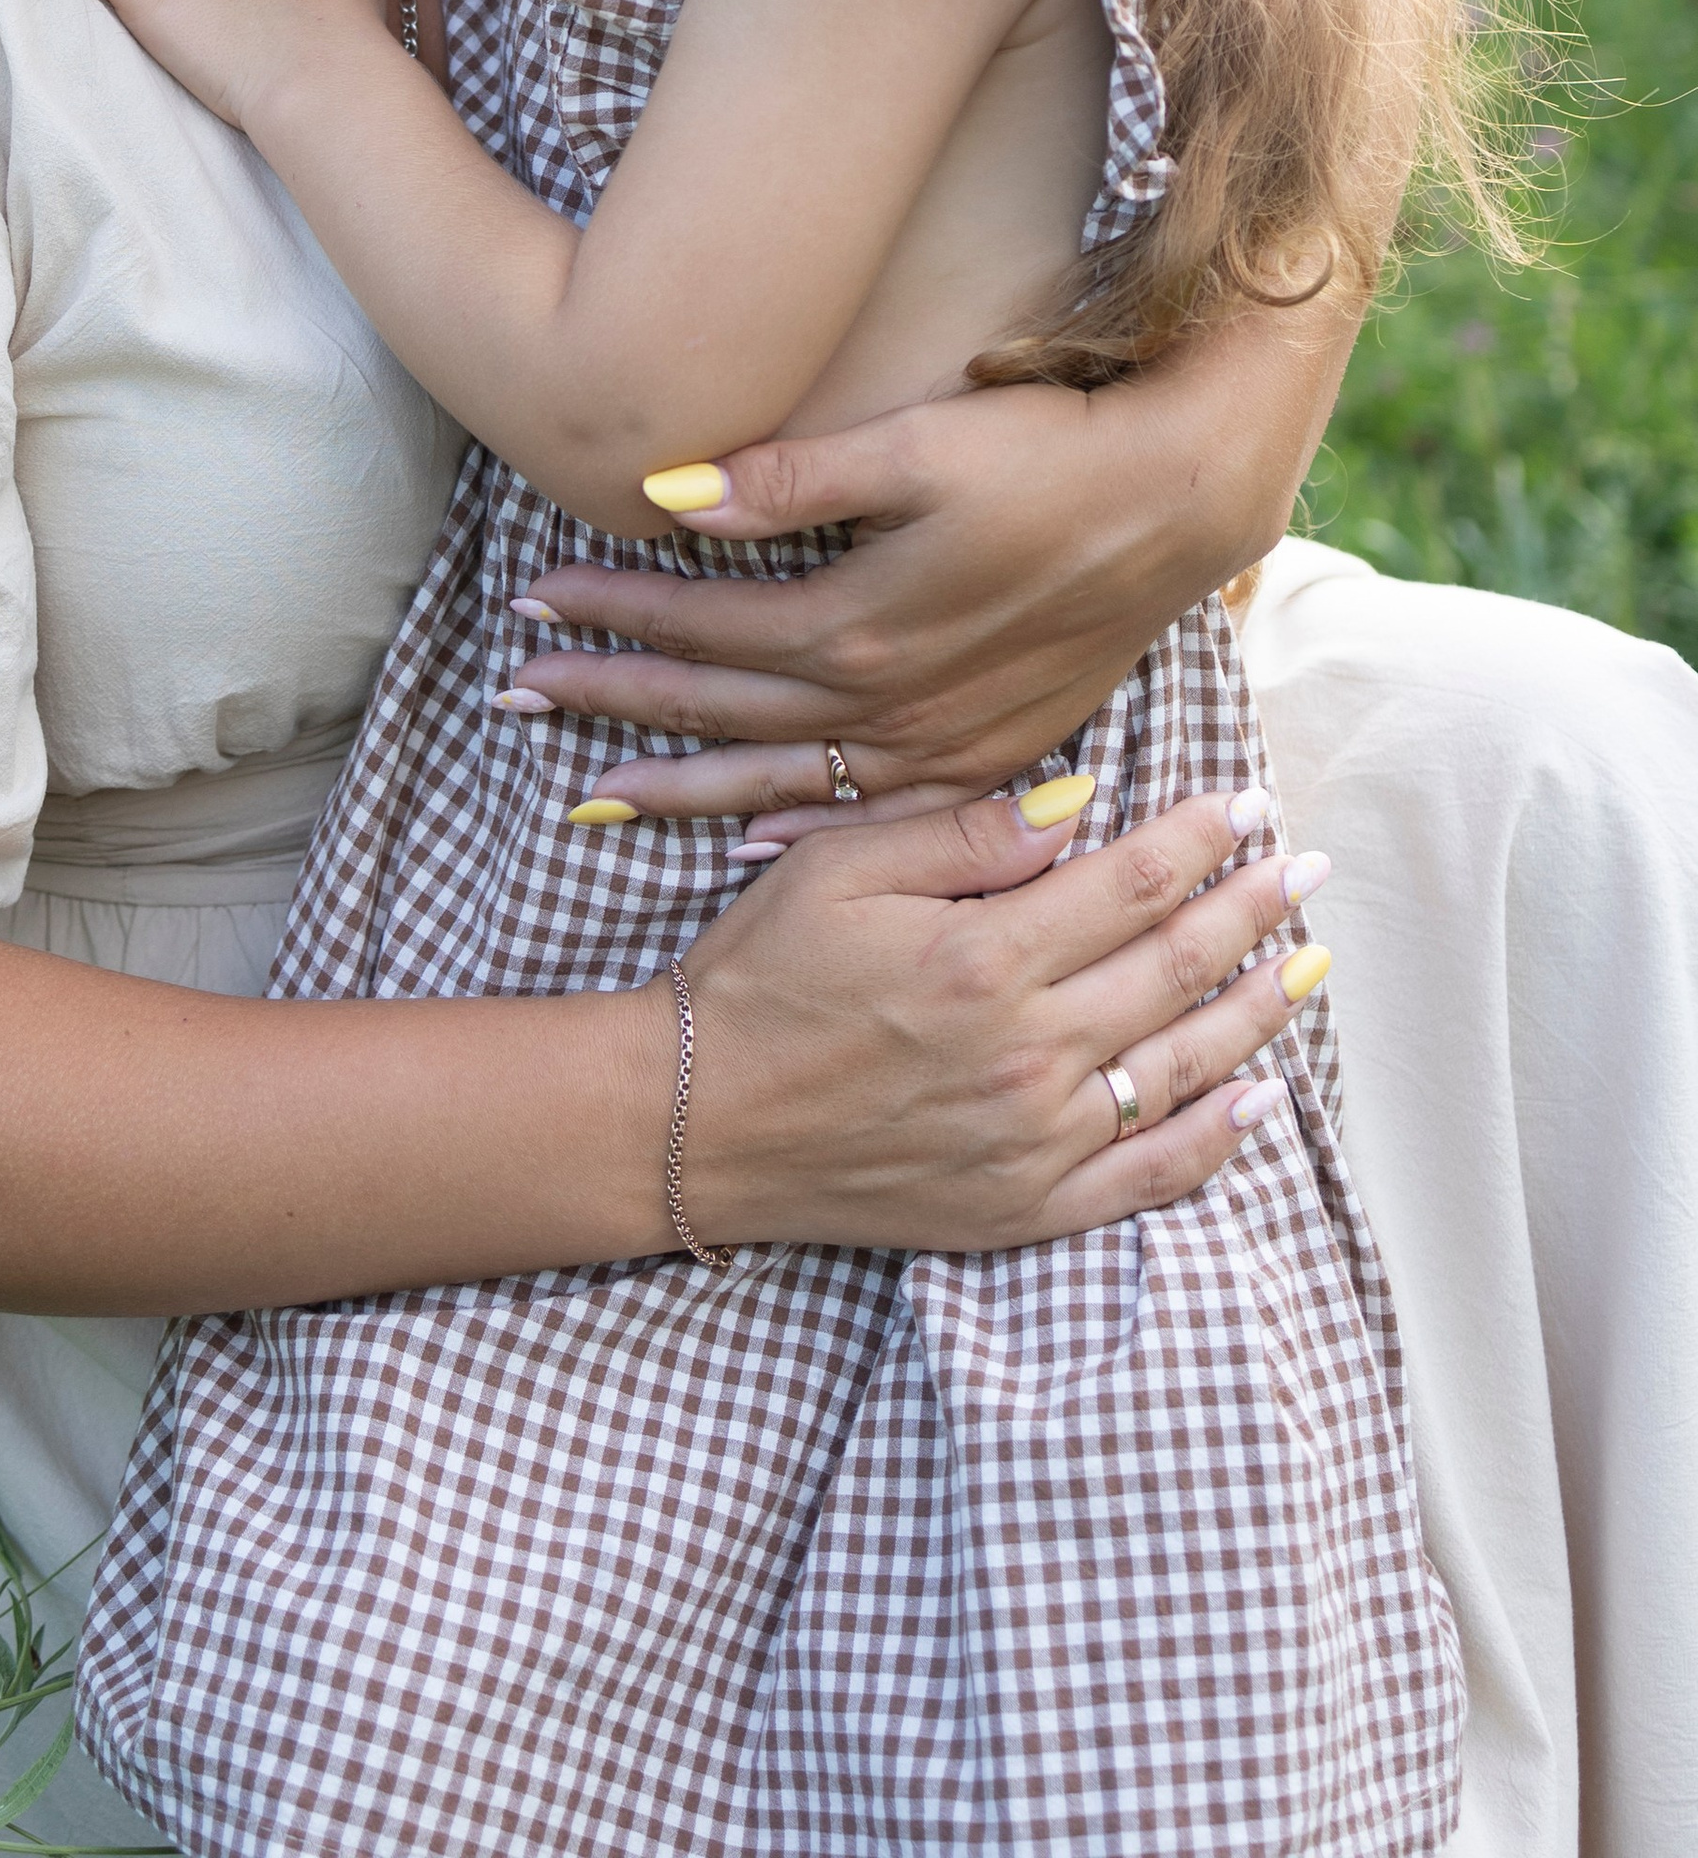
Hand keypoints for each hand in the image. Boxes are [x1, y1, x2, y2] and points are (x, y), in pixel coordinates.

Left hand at [502, 368, 1301, 814]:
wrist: (1181, 502)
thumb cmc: (1048, 455)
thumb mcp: (918, 446)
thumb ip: (790, 482)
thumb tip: (666, 493)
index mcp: (857, 624)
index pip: (699, 623)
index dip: (611, 610)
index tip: (531, 603)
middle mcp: (887, 700)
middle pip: (719, 709)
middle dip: (612, 699)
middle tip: (516, 696)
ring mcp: (938, 739)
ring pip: (778, 776)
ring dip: (680, 780)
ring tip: (590, 791)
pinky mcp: (987, 751)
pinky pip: (865, 813)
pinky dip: (794, 830)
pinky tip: (742, 848)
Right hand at [674, 778, 1322, 1251]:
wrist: (698, 1121)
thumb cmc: (760, 977)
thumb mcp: (838, 870)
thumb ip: (961, 837)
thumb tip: (1076, 804)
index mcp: (982, 959)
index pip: (1132, 884)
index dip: (1203, 840)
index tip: (1249, 803)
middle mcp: (1025, 1053)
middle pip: (1176, 968)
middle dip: (1255, 910)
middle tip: (1309, 867)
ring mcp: (1034, 1140)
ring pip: (1183, 1068)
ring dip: (1260, 1011)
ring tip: (1311, 964)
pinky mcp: (1024, 1206)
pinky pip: (1149, 1178)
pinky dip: (1216, 1141)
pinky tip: (1260, 1101)